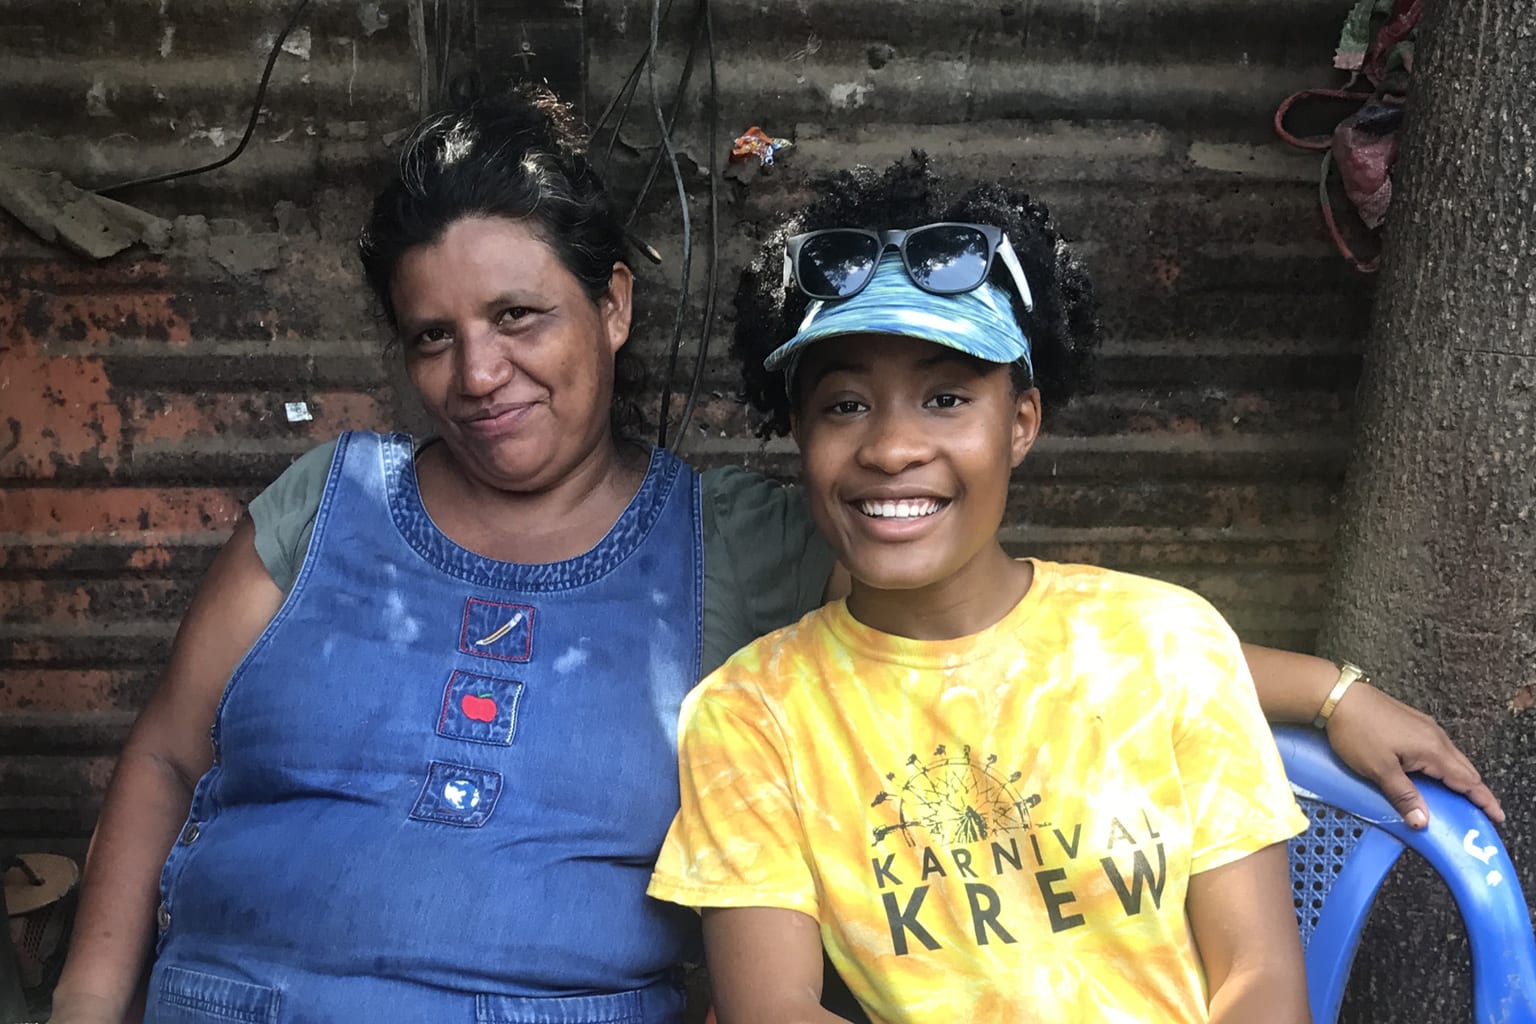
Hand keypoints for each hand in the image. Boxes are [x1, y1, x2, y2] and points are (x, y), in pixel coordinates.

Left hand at [1324, 681, 1504, 827]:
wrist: (1338, 695)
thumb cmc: (1357, 732)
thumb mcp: (1379, 769)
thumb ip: (1404, 796)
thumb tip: (1424, 822)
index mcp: (1433, 749)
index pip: (1468, 780)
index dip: (1484, 800)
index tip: (1498, 816)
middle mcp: (1436, 736)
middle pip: (1464, 769)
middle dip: (1475, 792)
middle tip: (1481, 814)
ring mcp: (1425, 727)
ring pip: (1451, 758)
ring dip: (1459, 779)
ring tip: (1461, 799)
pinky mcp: (1412, 722)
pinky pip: (1437, 749)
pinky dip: (1444, 767)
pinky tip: (1435, 776)